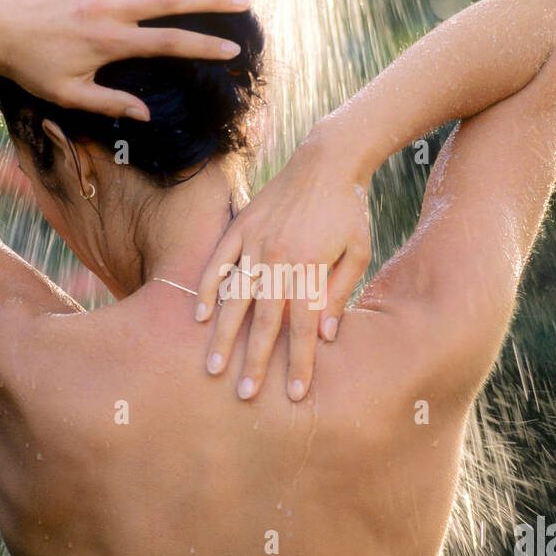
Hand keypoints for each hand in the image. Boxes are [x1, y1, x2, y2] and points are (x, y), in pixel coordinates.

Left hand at [0, 0, 250, 118]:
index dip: (204, 46)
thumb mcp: (69, 96)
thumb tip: (147, 115)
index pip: (169, 43)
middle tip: (244, 1)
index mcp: (109, 41)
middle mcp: (108, 8)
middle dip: (212, 2)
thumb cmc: (32, 68)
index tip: (231, 49)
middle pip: (172, 0)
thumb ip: (111, 103)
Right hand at [195, 127, 371, 400]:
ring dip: (223, 335)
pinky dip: (206, 289)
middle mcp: (280, 257)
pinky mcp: (240, 227)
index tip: (295, 394)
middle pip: (265, 320)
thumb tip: (324, 335)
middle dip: (256, 361)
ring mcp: (255, 242)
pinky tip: (198, 316)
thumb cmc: (348, 211)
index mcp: (311, 266)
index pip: (304, 326)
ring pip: (234, 297)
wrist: (327, 160)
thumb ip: (339, 293)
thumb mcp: (357, 252)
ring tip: (212, 366)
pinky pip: (218, 263)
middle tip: (245, 395)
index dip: (300, 362)